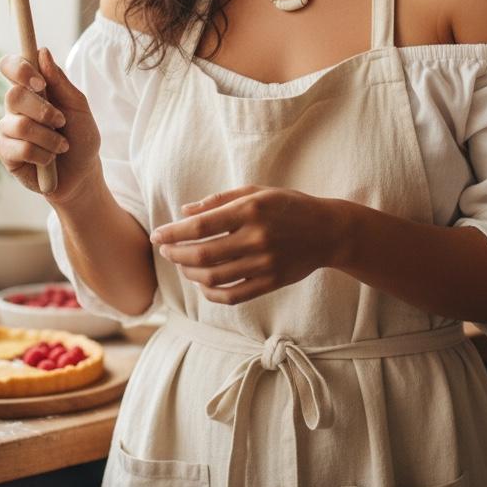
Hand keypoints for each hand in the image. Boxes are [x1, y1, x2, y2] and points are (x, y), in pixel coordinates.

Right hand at [0, 47, 101, 203]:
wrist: (83, 173)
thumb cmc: (80, 136)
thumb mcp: (78, 106)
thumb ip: (60, 81)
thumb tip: (43, 52)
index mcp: (31, 90)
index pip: (11, 67)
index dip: (20, 69)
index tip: (41, 83)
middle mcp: (15, 106)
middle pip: (13, 95)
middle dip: (43, 111)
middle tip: (61, 122)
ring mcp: (7, 129)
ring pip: (20, 125)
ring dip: (49, 137)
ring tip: (62, 146)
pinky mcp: (6, 153)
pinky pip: (20, 148)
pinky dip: (43, 155)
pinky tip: (49, 159)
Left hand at [150, 186, 340, 304]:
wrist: (328, 231)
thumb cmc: (288, 205)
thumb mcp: (257, 191)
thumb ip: (220, 200)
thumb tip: (184, 211)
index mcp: (250, 210)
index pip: (201, 226)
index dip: (173, 232)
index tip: (158, 235)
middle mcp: (256, 238)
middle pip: (203, 255)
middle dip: (176, 254)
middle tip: (166, 251)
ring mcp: (264, 264)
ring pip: (214, 278)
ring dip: (190, 273)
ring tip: (181, 265)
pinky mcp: (270, 283)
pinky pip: (232, 295)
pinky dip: (210, 293)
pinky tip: (202, 283)